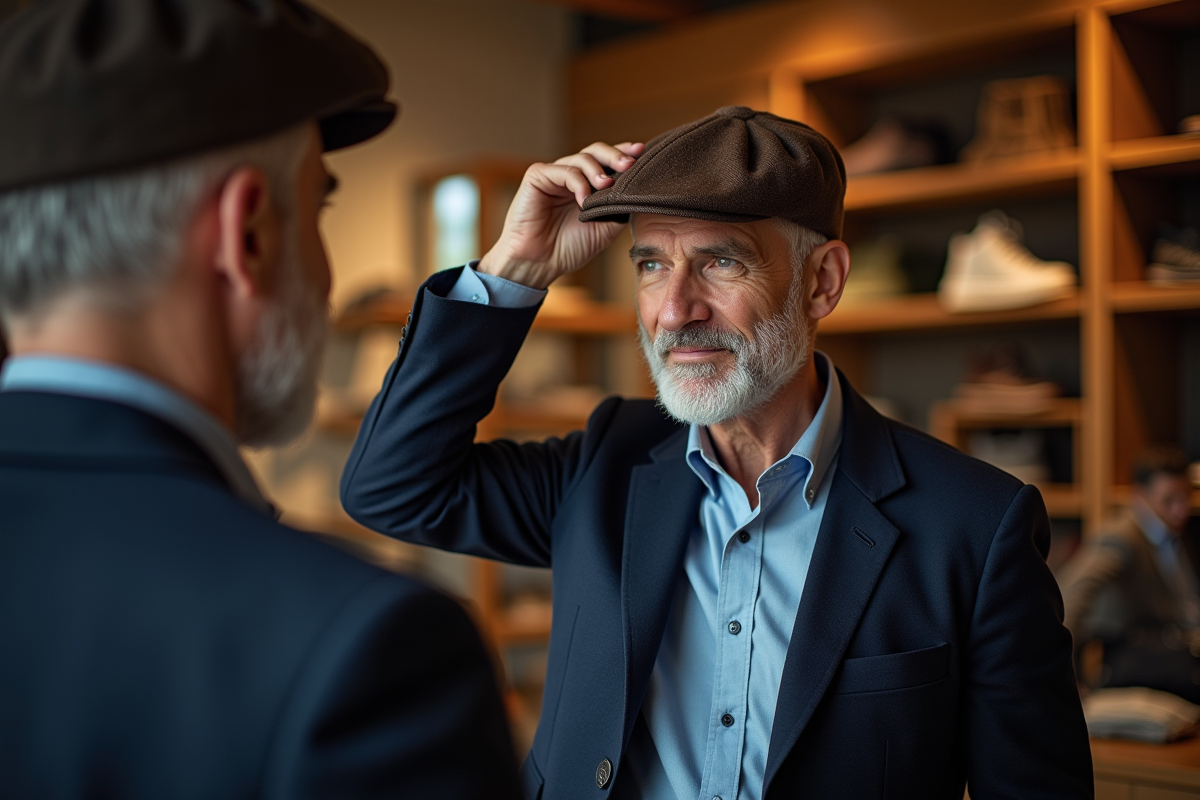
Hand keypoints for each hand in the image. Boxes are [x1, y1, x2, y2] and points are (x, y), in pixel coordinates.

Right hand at [476, 141, 644, 288]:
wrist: (541, 263)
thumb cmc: (569, 247)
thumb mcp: (605, 227)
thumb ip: (620, 207)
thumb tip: (640, 190)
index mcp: (587, 184)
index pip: (607, 162)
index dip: (623, 154)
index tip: (641, 152)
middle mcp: (571, 175)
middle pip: (596, 151)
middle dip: (615, 154)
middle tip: (629, 164)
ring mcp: (554, 174)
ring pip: (582, 158)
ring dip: (598, 170)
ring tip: (607, 186)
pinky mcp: (538, 176)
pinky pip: (563, 170)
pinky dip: (578, 183)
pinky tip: (584, 201)